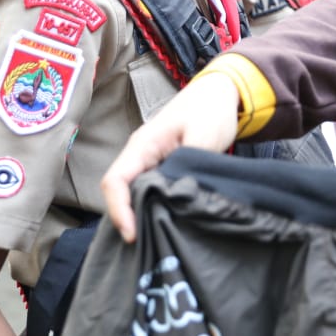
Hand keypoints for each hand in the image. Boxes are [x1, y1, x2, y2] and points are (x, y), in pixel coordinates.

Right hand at [100, 71, 239, 242]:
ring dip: (140, 213)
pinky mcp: (161, 165)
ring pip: (133, 192)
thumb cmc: (211, 109)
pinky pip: (148, 189)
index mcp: (143, 144)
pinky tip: (165, 220)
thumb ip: (187, 167)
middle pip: (120, 191)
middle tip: (147, 244)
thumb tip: (176, 197)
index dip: (118, 210)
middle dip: (128, 218)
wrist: (221, 91)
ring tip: (155, 237)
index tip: (132, 234)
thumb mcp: (203, 137)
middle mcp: (139, 153)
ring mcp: (149, 159)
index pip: (115, 180)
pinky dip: (152, 206)